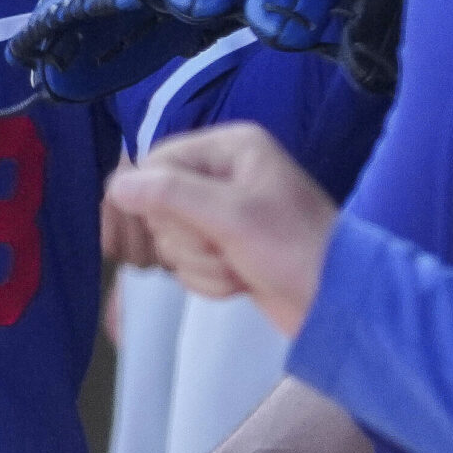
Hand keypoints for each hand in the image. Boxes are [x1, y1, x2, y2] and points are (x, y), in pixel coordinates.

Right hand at [104, 123, 337, 336]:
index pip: (157, 164)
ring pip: (171, 239)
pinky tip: (239, 282)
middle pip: (159, 205)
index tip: (187, 226)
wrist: (338, 306)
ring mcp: (223, 213)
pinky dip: (208, 279)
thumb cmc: (293, 249)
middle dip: (189, 240)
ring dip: (200, 264)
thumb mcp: (232, 216)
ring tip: (238, 268)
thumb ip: (171, 195)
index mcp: (229, 147)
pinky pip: (187, 262)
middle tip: (225, 248)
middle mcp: (222, 173)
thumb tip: (114, 187)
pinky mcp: (224, 248)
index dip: (158, 201)